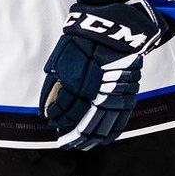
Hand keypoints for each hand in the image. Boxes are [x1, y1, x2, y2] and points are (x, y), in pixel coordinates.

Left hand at [40, 0, 166, 149]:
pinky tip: (102, 140)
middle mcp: (97, 90)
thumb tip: (46, 109)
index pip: (65, 110)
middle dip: (72, 136)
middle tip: (64, 143)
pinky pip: (120, 121)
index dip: (57, 119)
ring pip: (102, 126)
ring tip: (81, 146)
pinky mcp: (128, 95)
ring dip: (89, 138)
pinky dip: (110, 133)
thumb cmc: (84, 41)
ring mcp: (114, 94)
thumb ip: (54, 86)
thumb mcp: (62, 58)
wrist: (115, 29)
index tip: (52, 124)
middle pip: (83, 123)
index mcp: (78, 80)